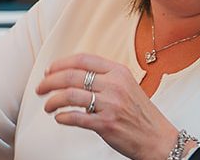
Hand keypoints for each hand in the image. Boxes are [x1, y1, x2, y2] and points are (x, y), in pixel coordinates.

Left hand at [36, 54, 179, 159]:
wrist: (160, 139)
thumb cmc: (141, 114)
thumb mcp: (127, 86)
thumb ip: (104, 78)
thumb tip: (72, 74)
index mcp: (118, 72)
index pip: (82, 59)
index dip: (60, 63)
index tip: (48, 70)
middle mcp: (114, 85)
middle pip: (71, 76)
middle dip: (49, 81)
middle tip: (40, 88)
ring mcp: (111, 104)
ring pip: (69, 95)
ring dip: (52, 100)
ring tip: (47, 105)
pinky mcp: (106, 124)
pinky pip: (76, 117)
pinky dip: (62, 117)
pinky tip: (59, 117)